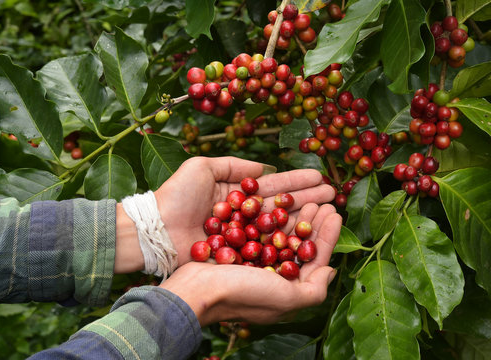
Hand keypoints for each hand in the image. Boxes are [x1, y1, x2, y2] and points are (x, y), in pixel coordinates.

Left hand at [155, 156, 335, 265]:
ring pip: (280, 226)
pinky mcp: (240, 255)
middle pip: (282, 206)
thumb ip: (235, 166)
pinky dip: (288, 242)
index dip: (296, 182)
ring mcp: (244, 237)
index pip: (273, 187)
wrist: (156, 229)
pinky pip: (268, 248)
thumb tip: (265, 168)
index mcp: (238, 194)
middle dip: (308, 198)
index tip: (319, 176)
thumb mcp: (203, 167)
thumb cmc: (176, 196)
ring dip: (304, 218)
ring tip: (328, 210)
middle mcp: (245, 216)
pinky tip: (309, 236)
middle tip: (333, 193)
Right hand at [160, 203, 340, 325]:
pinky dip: (272, 217)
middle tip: (324, 200)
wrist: (196, 290)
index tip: (335, 213)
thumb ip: (314, 290)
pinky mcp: (239, 250)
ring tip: (307, 199)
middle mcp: (273, 275)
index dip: (327, 236)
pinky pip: (261, 230)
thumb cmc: (243, 294)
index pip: (314, 259)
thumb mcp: (285, 299)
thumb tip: (330, 272)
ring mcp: (255, 262)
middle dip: (313, 222)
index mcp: (286, 289)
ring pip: (282, 235)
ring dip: (296, 216)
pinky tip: (279, 202)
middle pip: (299, 244)